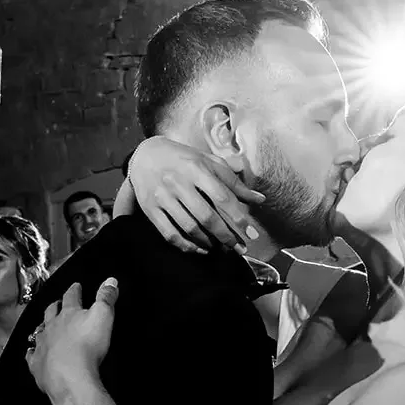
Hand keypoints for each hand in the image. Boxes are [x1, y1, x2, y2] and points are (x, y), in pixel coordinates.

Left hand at [27, 279, 118, 399]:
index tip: (76, 286)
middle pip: (51, 312)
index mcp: (69, 314)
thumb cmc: (87, 346)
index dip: (74, 290)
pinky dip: (32, 352)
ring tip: (44, 325)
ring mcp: (42, 345)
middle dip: (55, 306)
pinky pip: (32, 356)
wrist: (69, 376)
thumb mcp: (103, 316)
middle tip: (58, 302)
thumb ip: (106, 298)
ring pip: (40, 332)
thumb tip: (111, 280)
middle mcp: (52, 327)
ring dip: (43, 327)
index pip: (71, 297)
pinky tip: (32, 352)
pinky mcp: (38, 364)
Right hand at [128, 137, 265, 254]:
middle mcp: (178, 183)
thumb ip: (233, 181)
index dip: (238, 217)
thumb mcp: (209, 162)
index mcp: (196, 168)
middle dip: (226, 236)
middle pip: (206, 217)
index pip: (221, 197)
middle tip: (239, 248)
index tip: (251, 234)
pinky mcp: (150, 209)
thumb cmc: (184, 159)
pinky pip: (170, 234)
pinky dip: (187, 246)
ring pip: (189, 228)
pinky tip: (200, 248)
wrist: (145, 155)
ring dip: (209, 242)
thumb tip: (259, 199)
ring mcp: (163, 197)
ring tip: (222, 248)